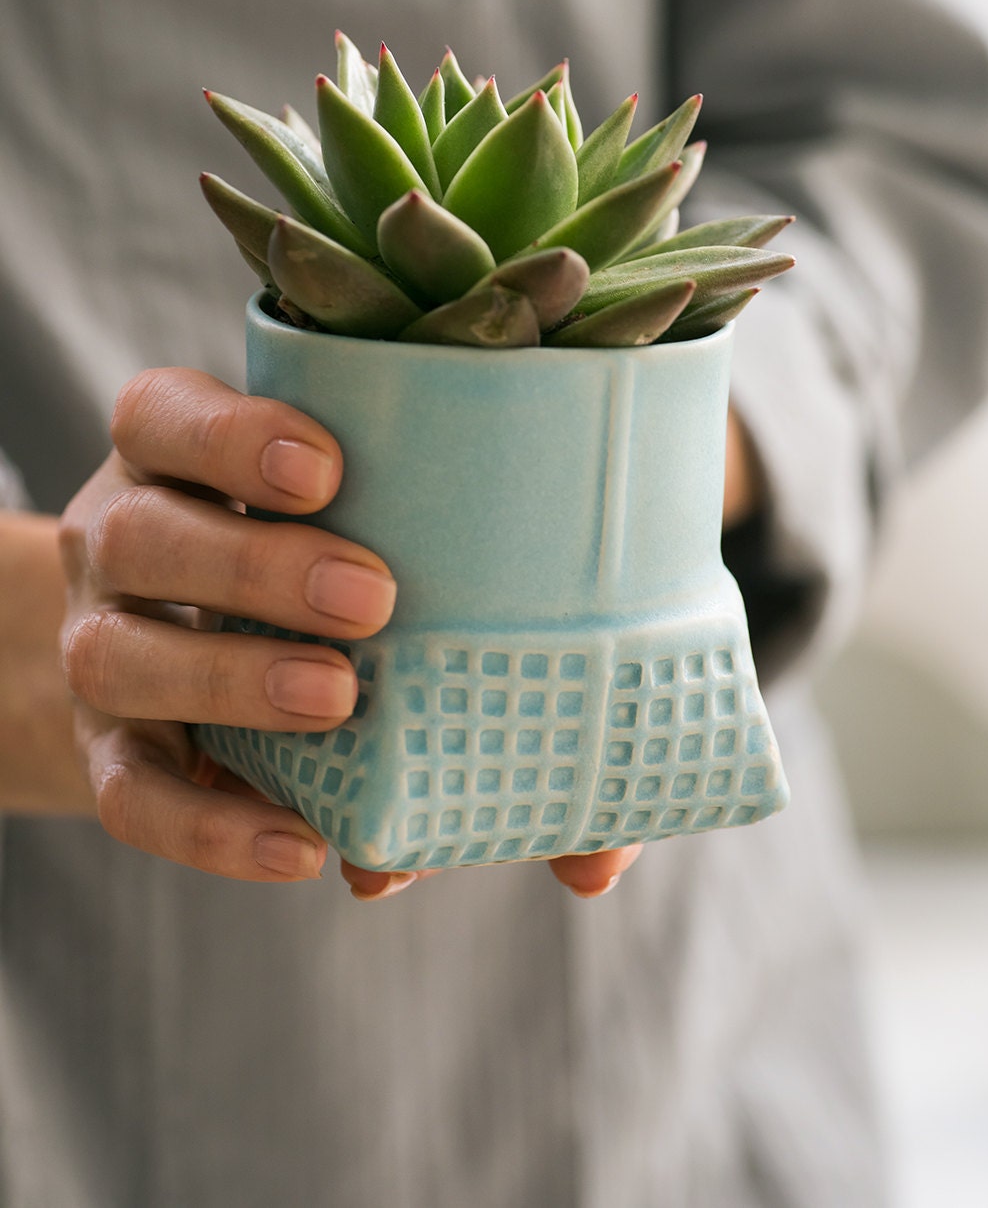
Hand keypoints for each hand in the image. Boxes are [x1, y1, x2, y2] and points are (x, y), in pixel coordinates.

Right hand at [57, 367, 642, 897]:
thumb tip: (600, 856)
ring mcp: (100, 647)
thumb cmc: (325, 588)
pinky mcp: (107, 752)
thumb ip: (483, 626)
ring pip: (118, 656)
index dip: (231, 434)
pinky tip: (305, 849)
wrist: (184, 666)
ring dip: (229, 678)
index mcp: (177, 462)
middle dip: (254, 563)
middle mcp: (121, 542)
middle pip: (142, 533)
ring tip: (337, 702)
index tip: (332, 468)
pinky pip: (127, 796)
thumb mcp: (381, 554)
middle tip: (372, 597)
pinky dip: (210, 827)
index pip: (164, 417)